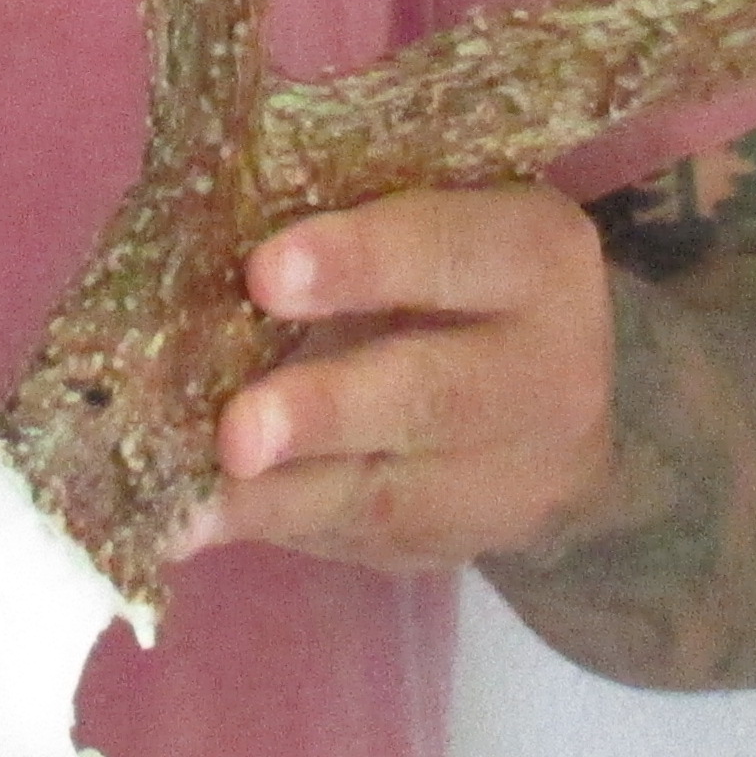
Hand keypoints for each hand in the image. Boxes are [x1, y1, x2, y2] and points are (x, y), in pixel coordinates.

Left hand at [203, 183, 613, 571]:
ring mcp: (518, 476)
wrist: (562, 389)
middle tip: (237, 431)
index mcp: (538, 256)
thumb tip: (204, 233)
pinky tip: (206, 522)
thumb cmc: (461, 269)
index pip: (450, 251)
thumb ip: (350, 215)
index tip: (265, 274)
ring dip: (282, 499)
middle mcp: (547, 371)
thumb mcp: (442, 215)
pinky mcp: (467, 541)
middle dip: (325, 412)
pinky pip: (366, 540)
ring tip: (193, 505)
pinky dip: (279, 528)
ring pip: (393, 494)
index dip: (359, 262)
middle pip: (433, 396)